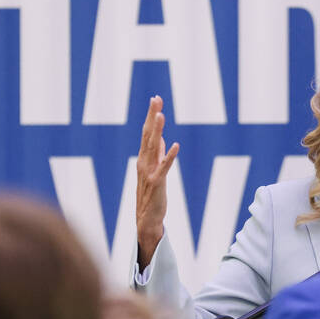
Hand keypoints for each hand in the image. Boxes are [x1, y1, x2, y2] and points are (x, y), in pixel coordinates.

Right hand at [136, 96, 179, 268]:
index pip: (147, 133)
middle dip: (152, 117)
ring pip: (153, 148)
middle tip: (156, 99)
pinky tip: (176, 145)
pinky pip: (164, 167)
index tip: (155, 100)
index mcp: (144, 159)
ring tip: (161, 115)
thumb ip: (158, 155)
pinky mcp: (157, 184)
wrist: (146, 220)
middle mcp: (143, 163)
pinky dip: (169, 156)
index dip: (151, 116)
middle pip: (148, 135)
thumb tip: (163, 139)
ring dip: (157, 131)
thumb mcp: (155, 171)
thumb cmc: (151, 196)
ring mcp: (149, 173)